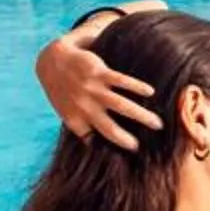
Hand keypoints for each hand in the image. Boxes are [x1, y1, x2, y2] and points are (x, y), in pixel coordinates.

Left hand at [37, 11, 165, 147]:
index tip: (133, 150)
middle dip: (129, 139)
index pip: (96, 139)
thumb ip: (80, 126)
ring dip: (141, 116)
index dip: (114, 146)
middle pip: (111, 129)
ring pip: (121, 105)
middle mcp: (84, 107)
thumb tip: (95, 145)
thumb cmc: (62, 89)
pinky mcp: (97, 72)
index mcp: (75, 120)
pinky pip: (121, 81)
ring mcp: (91, 89)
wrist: (52, 61)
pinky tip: (151, 92)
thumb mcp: (65, 112)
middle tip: (146, 146)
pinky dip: (137, 87)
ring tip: (158, 123)